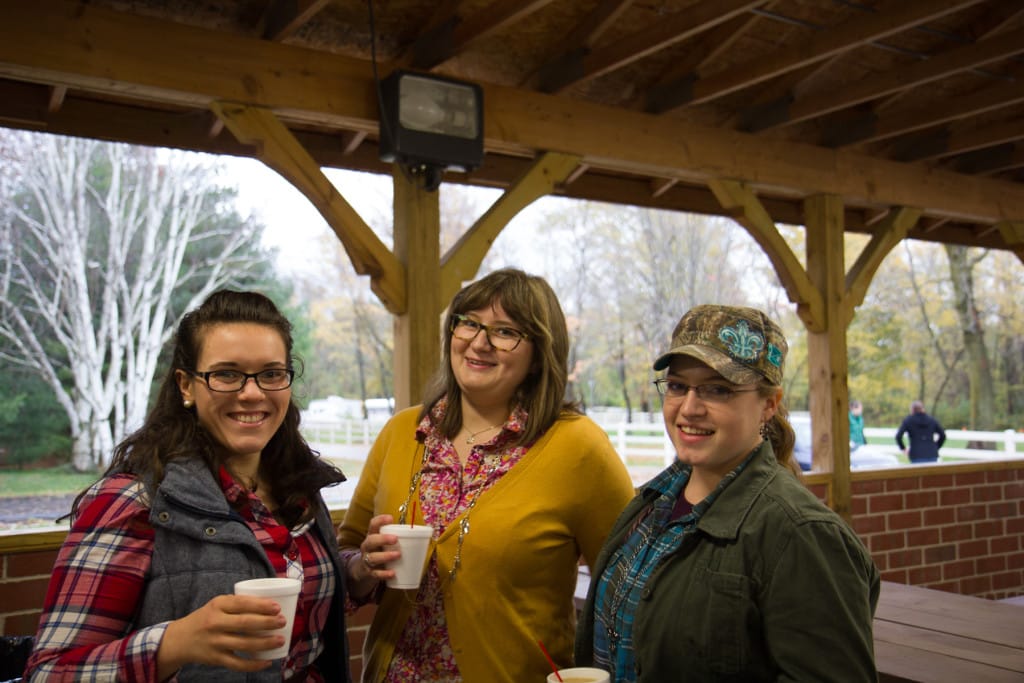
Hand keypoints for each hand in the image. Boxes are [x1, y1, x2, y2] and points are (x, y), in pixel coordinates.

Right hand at [156, 593, 286, 678]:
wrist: (179, 640)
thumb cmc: (206, 618)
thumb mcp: (217, 605)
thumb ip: (237, 604)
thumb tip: (270, 605)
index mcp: (217, 605)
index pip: (241, 603)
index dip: (261, 605)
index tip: (277, 607)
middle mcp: (215, 623)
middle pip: (245, 624)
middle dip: (267, 623)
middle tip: (283, 622)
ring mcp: (215, 642)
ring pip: (244, 644)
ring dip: (265, 643)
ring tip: (281, 640)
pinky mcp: (216, 659)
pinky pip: (238, 664)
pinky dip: (254, 664)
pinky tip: (267, 661)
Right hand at [351, 514, 400, 583]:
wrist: (363, 570)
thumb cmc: (379, 552)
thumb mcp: (383, 543)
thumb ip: (396, 537)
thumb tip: (421, 534)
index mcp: (372, 536)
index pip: (373, 525)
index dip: (380, 520)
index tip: (390, 518)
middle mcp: (367, 547)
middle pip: (371, 541)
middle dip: (383, 539)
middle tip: (395, 539)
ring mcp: (367, 560)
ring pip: (373, 558)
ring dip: (386, 556)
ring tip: (398, 555)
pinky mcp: (369, 573)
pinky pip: (376, 574)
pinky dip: (384, 574)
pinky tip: (392, 573)